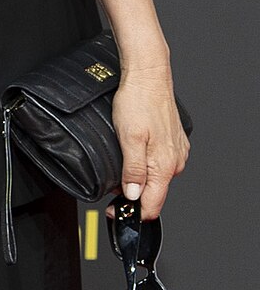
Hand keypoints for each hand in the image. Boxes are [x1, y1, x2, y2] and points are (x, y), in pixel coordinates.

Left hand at [112, 61, 189, 218]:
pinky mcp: (174, 143)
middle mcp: (175, 161)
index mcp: (165, 165)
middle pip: (154, 193)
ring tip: (120, 166)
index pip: (153, 204)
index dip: (132, 212)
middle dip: (133, 195)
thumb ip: (133, 170)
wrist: (149, 77)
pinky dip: (145, 166)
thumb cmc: (138, 102)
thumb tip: (134, 195)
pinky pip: (159, 164)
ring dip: (138, 180)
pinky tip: (133, 154)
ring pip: (156, 178)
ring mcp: (176, 152)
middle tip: (111, 187)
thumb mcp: (128, 138)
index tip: (115, 210)